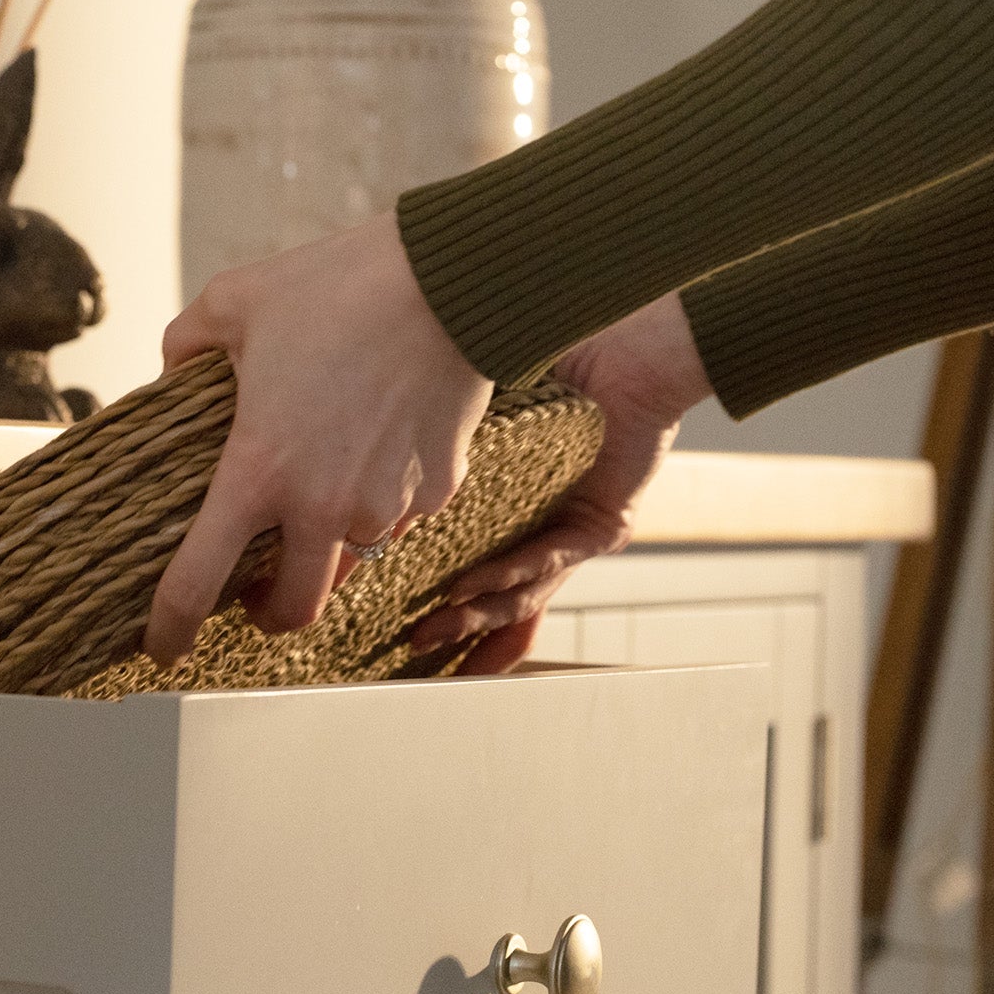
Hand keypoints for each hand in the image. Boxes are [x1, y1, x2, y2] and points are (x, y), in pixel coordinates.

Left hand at [143, 211, 493, 664]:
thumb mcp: (232, 304)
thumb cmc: (336, 285)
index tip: (164, 647)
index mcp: (257, 473)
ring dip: (326, 553)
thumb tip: (172, 374)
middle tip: (254, 593)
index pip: (196, 584)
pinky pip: (401, 519)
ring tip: (318, 501)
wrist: (449, 278)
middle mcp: (322, 506)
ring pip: (351, 565)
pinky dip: (378, 505)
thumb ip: (185, 348)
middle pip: (293, 611)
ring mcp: (387, 506)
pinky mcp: (439, 491)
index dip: (170, 629)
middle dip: (268, 614)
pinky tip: (373, 452)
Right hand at [407, 290, 712, 673]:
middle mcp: (539, 526)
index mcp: (510, 502)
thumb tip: (361, 456)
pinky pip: (548, 562)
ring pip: (517, 594)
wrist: (633, 341)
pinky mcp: (603, 526)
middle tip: (402, 651)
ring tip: (427, 631)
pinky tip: (468, 587)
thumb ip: (438, 435)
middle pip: (491, 599)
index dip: (426, 593)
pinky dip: (504, 575)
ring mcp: (572, 532)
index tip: (379, 617)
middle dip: (447, 633)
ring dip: (470, 616)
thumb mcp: (483, 400)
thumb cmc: (560, 353)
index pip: (463, 560)